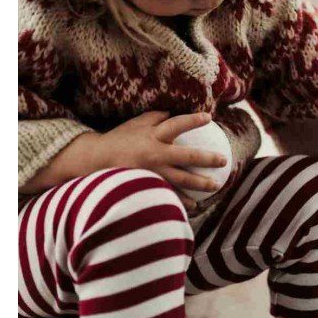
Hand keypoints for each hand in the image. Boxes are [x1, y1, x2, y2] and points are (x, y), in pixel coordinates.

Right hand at [94, 111, 226, 212]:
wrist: (94, 161)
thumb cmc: (119, 139)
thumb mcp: (135, 124)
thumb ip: (156, 117)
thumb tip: (174, 112)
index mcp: (152, 135)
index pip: (177, 125)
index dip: (193, 120)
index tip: (209, 117)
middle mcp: (154, 153)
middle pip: (187, 156)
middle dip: (208, 158)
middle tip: (223, 160)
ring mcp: (151, 172)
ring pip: (181, 179)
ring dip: (200, 183)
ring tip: (215, 186)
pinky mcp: (146, 185)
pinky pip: (168, 194)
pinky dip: (182, 201)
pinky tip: (195, 205)